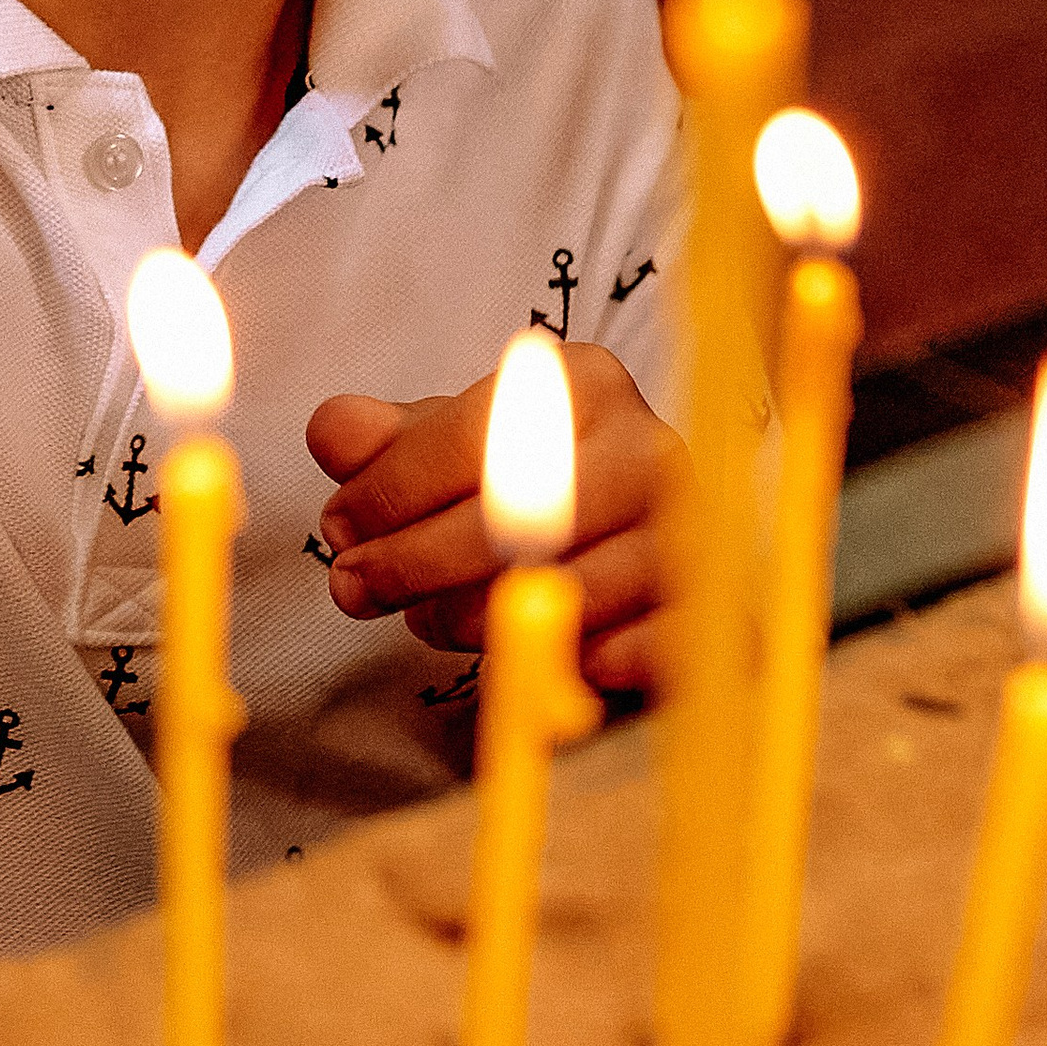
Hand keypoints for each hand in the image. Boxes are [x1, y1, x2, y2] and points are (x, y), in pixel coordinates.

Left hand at [307, 346, 684, 695]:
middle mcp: (650, 448)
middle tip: (354, 588)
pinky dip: (574, 662)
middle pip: (516, 514)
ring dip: (474, 616)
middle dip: (414, 560)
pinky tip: (523, 660)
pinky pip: (639, 649)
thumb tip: (333, 433)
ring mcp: (692, 532)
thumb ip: (387, 440)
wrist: (637, 536)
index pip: (473, 435)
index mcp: (584, 384)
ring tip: (426, 619)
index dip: (389, 489)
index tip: (338, 529)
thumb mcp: (451, 447)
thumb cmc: (528, 483)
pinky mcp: (713, 614)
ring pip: (567, 589)